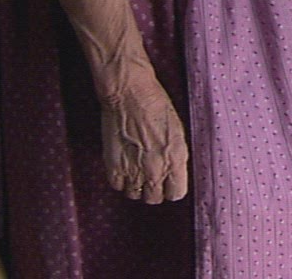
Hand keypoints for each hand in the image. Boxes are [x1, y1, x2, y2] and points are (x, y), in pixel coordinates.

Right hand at [99, 73, 188, 203]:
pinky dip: (119, 179)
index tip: (168, 183)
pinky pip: (118, 186)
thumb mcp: (177, 131)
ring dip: (135, 185)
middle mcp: (156, 169)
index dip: (172, 188)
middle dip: (153, 188)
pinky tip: (123, 165)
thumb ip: (176, 157)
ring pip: (135, 195)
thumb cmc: (156, 105)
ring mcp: (134, 170)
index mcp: (176, 159)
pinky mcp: (114, 166)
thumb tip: (174, 173)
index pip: (176, 194)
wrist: (129, 93)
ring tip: (135, 169)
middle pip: (154, 198)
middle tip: (150, 176)